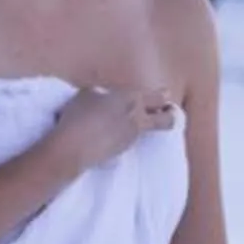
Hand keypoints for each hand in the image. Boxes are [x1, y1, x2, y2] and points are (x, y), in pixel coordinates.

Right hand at [48, 85, 177, 173]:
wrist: (74, 147)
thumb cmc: (78, 115)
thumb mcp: (87, 94)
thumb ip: (101, 92)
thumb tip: (103, 96)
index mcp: (131, 98)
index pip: (159, 97)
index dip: (163, 97)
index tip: (164, 96)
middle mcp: (137, 117)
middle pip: (166, 119)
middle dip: (169, 115)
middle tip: (166, 113)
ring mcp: (132, 136)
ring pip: (149, 130)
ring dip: (145, 126)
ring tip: (132, 123)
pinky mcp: (123, 151)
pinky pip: (131, 139)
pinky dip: (126, 136)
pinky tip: (111, 134)